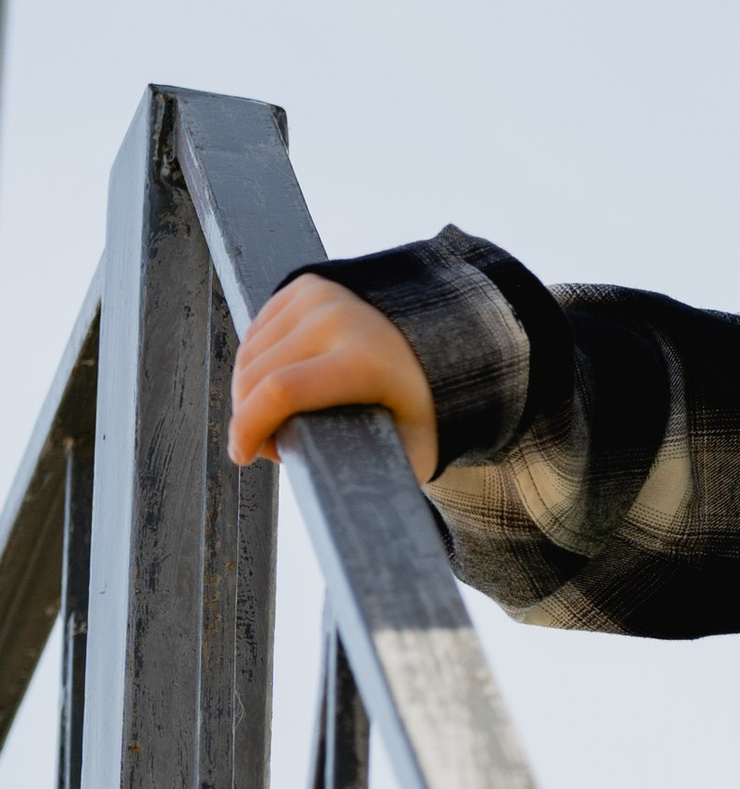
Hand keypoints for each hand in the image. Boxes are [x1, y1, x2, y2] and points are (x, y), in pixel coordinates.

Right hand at [230, 276, 436, 484]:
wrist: (448, 338)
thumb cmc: (426, 407)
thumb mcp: (413, 450)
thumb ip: (376, 474)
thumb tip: (341, 504)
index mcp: (363, 361)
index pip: (281, 392)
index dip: (248, 427)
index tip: (242, 455)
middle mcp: (338, 319)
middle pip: (257, 374)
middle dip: (246, 416)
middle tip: (264, 446)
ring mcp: (321, 296)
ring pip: (251, 351)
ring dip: (248, 391)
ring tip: (274, 418)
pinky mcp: (308, 284)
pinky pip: (260, 329)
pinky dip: (257, 361)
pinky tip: (276, 384)